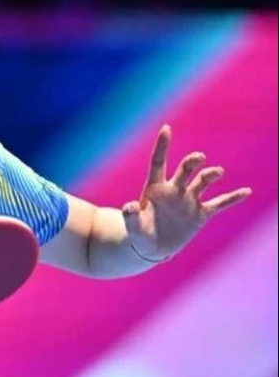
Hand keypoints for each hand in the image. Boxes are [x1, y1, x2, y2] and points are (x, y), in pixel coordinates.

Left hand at [122, 125, 251, 261]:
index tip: (166, 128)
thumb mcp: (133, 227)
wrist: (152, 248)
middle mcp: (174, 189)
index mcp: (155, 188)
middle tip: (199, 158)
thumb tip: (129, 206)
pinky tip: (246, 191)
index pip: (158, 162)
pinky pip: (219, 203)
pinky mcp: (200, 214)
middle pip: (184, 169)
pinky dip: (232, 198)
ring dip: (210, 175)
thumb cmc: (139, 233)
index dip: (162, 146)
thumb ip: (131, 217)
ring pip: (203, 182)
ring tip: (216, 172)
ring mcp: (189, 200)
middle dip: (192, 162)